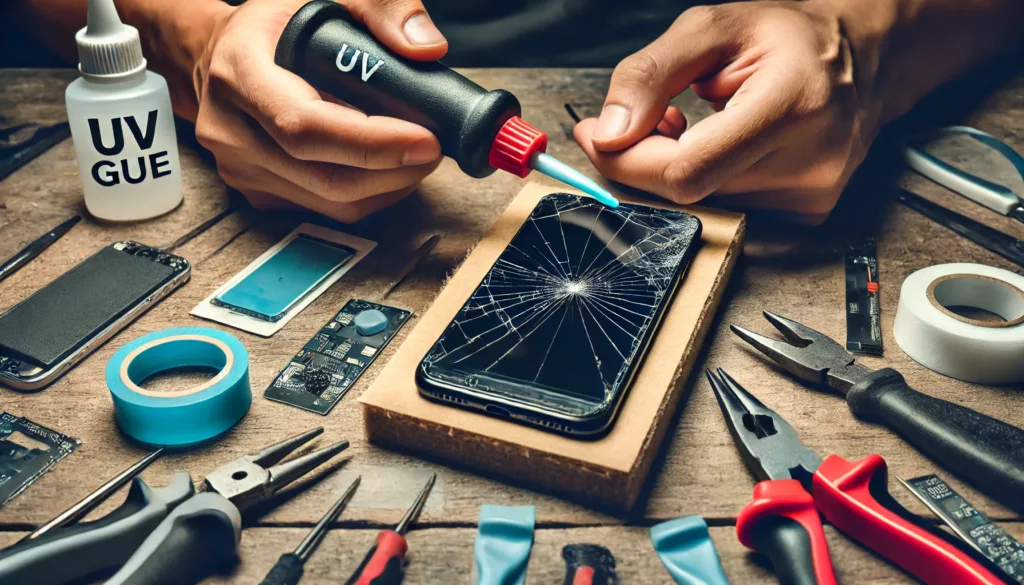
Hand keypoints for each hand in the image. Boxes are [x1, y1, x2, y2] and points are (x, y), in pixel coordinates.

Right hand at [192, 0, 447, 221]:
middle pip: (324, 176)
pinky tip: (387, 170)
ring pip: (330, 203)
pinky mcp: (258, 194)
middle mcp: (231, 130)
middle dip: (393, 171)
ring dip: (388, 188)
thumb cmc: (276, 24)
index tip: (425, 140)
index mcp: (239, 74)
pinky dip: (368, 196)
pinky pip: (324, 211)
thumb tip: (428, 49)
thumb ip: (381, 8)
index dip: (371, 143)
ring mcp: (241, 169)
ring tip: (417, 157)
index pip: (305, 127)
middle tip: (435, 150)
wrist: (218, 55)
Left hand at [574, 1, 879, 223]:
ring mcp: (811, 195)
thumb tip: (610, 133)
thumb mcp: (712, 27)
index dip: (628, 159)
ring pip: (700, 204)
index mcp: (794, 104)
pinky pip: (725, 209)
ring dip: (671, 170)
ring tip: (686, 122)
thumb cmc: (791, 37)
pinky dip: (702, 182)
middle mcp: (810, 160)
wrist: (864, 56)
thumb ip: (651, 75)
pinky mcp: (806, 213)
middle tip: (636, 120)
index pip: (687, 169)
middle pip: (687, 192)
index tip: (596, 135)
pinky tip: (713, 146)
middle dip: (642, 158)